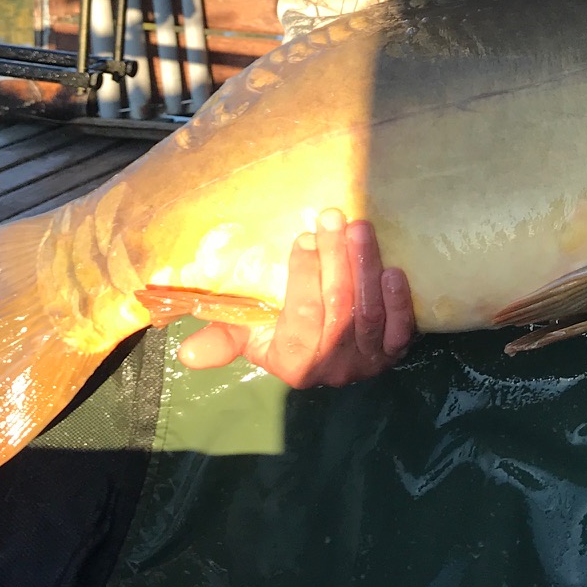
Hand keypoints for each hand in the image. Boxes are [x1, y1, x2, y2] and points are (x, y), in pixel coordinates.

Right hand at [176, 209, 414, 387]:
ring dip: (366, 267)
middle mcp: (333, 367)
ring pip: (369, 314)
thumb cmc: (283, 331)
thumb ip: (222, 338)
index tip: (302, 238)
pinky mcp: (395, 352)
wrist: (330, 352)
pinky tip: (393, 270)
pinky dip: (399, 302)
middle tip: (332, 219)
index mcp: (294, 362)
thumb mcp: (250, 334)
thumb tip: (185, 352)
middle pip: (338, 310)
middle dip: (335, 259)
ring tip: (360, 228)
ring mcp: (368, 361)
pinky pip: (401, 330)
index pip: (301, 316)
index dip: (304, 276)